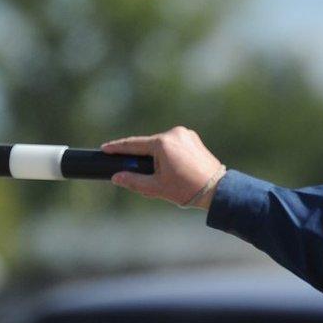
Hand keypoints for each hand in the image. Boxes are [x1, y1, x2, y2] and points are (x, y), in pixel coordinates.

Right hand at [102, 126, 223, 208]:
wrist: (217, 189)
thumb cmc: (186, 189)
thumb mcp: (156, 188)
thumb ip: (133, 181)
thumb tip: (116, 177)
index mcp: (163, 143)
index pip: (134, 144)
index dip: (117, 147)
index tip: (105, 148)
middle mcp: (175, 133)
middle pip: (149, 145)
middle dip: (142, 157)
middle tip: (139, 173)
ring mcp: (186, 134)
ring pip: (162, 145)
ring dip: (157, 156)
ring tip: (165, 176)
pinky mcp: (194, 139)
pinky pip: (174, 145)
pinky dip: (169, 154)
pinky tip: (173, 169)